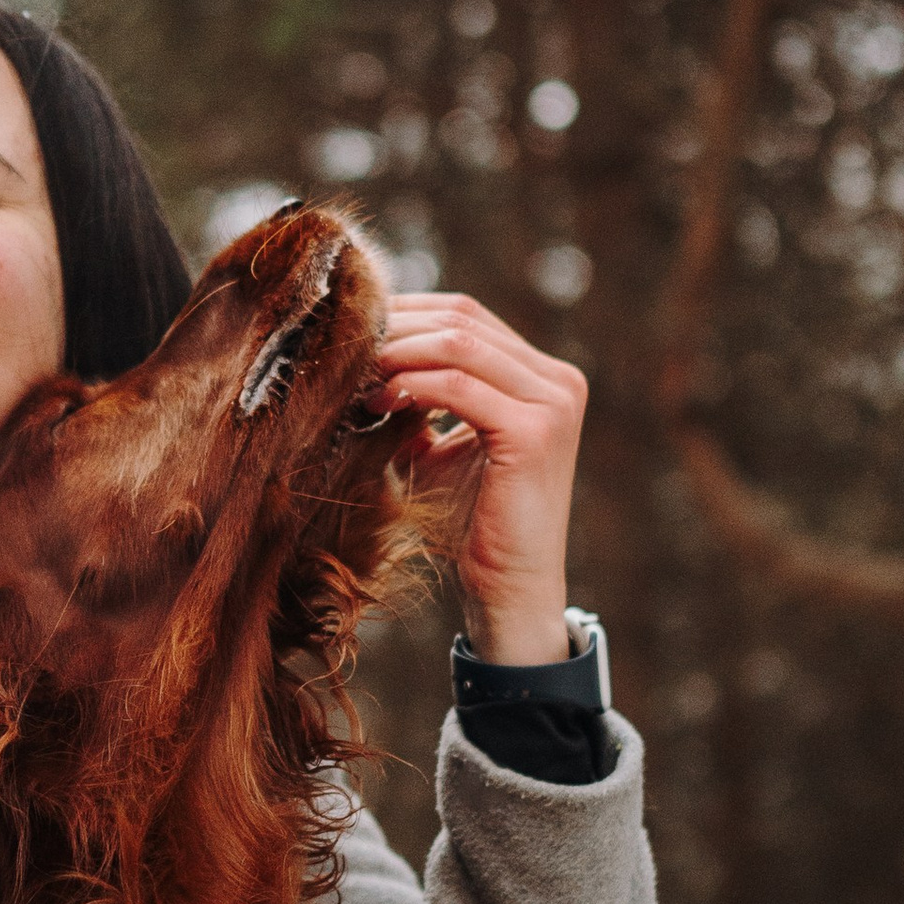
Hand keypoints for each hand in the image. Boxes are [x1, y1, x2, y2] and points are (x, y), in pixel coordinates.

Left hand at [376, 296, 587, 664]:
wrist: (507, 589)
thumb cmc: (469, 522)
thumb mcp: (440, 445)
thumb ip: (418, 398)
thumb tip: (362, 356)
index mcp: (542, 376)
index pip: (467, 316)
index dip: (406, 314)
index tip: (353, 332)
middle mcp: (559, 380)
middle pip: (462, 319)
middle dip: (395, 328)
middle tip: (344, 347)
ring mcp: (553, 403)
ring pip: (459, 344)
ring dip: (397, 353)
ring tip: (355, 373)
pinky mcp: (535, 432)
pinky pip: (459, 387)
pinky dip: (412, 386)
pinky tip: (377, 401)